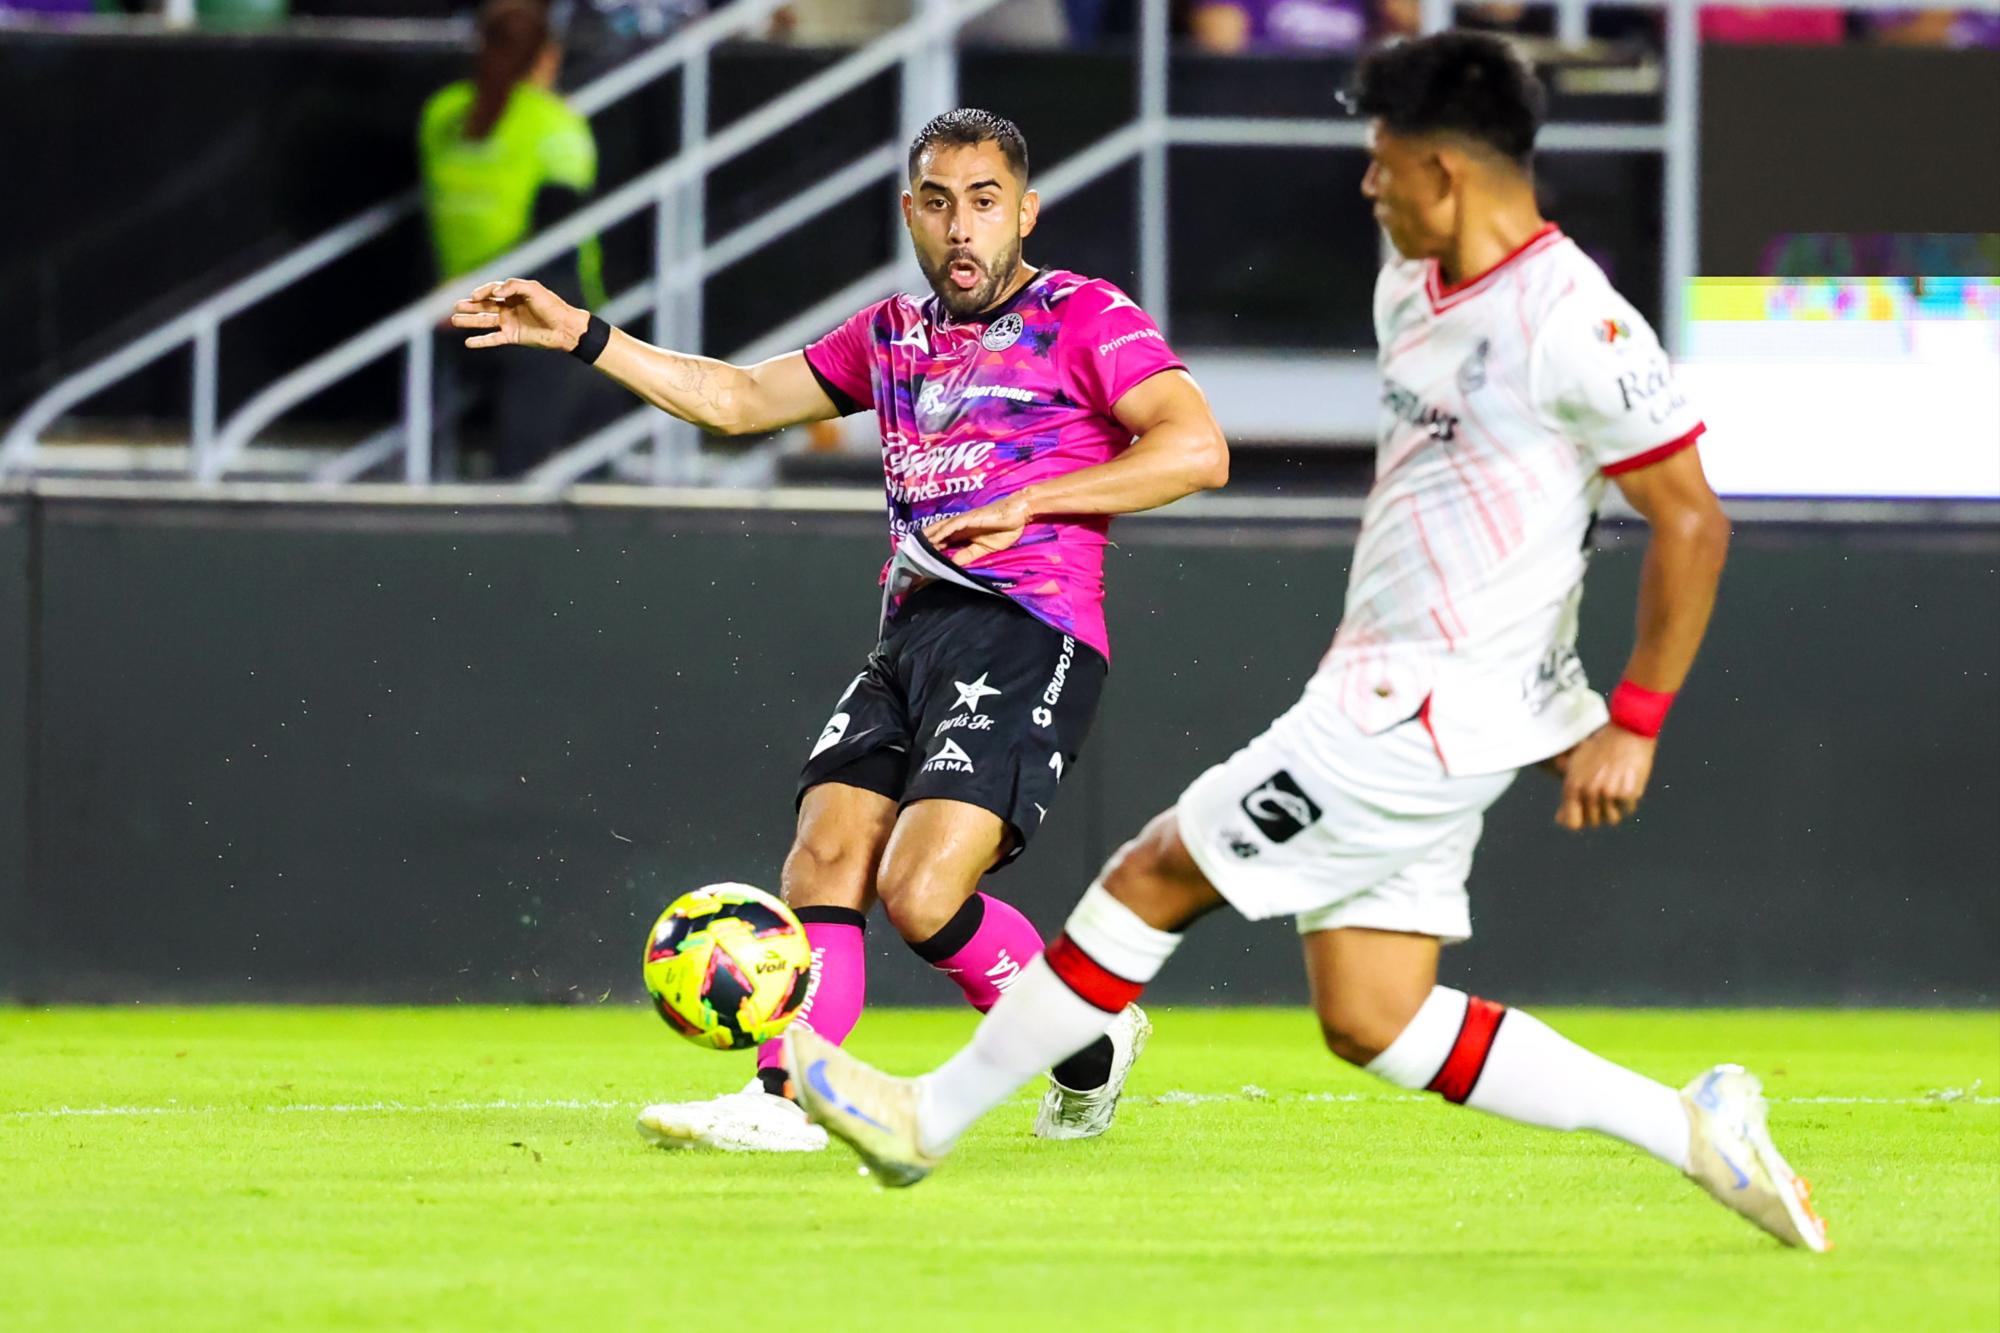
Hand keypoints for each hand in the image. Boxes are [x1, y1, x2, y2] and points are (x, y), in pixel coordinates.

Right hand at [450, 279, 587, 351]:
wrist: (565, 327)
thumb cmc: (552, 306)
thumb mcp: (533, 289)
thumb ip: (513, 285)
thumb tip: (496, 291)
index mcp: (514, 293)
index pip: (492, 291)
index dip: (482, 292)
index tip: (475, 296)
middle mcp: (509, 307)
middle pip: (484, 305)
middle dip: (470, 305)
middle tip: (455, 306)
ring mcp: (510, 322)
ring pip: (485, 321)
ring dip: (470, 321)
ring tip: (454, 320)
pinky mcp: (513, 336)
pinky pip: (493, 339)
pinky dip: (481, 341)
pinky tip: (468, 342)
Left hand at [922, 492, 1032, 565]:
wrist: (1018, 514)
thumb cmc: (1003, 530)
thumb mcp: (983, 549)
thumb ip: (968, 555)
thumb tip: (952, 564)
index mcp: (961, 534)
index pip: (941, 541)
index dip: (929, 549)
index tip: (918, 559)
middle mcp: (958, 526)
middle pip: (936, 533)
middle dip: (923, 542)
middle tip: (909, 553)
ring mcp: (963, 520)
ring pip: (940, 527)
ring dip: (928, 536)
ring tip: (915, 545)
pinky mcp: (970, 517)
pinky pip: (954, 524)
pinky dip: (943, 531)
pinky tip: (935, 537)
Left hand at [1555, 724, 1655, 830]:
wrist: (1628, 730)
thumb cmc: (1601, 745)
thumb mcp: (1577, 763)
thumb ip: (1569, 791)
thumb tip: (1559, 819)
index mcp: (1573, 785)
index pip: (1572, 822)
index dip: (1578, 821)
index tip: (1583, 817)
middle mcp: (1589, 792)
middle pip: (1594, 821)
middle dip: (1598, 812)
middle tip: (1604, 794)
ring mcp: (1609, 794)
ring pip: (1612, 818)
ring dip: (1614, 808)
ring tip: (1615, 788)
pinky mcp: (1628, 793)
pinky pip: (1628, 809)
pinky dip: (1628, 801)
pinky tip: (1626, 784)